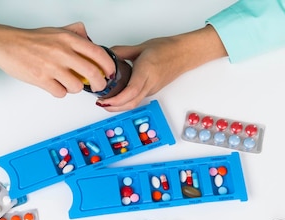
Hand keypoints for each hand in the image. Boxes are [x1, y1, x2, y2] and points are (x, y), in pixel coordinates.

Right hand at [0, 22, 115, 96]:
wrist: (6, 44)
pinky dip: (60, 91)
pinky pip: (60, 93)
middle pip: (93, 73)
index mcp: (68, 39)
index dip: (108, 66)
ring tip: (68, 82)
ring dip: (75, 88)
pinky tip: (55, 84)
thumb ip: (74, 33)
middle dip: (99, 83)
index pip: (98, 53)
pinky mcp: (41, 79)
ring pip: (77, 87)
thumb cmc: (30, 40)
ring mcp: (52, 67)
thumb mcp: (56, 30)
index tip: (110, 72)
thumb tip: (89, 40)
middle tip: (98, 86)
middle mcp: (62, 52)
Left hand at [96, 25, 227, 111]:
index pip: (130, 92)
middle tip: (100, 103)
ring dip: (118, 106)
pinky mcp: (152, 91)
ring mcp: (151, 89)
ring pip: (134, 104)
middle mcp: (149, 84)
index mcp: (146, 71)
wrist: (184, 54)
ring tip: (105, 101)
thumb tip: (106, 55)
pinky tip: (117, 97)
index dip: (116, 100)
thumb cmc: (167, 49)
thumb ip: (122, 52)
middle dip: (113, 107)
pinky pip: (137, 100)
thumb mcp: (141, 47)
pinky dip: (125, 101)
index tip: (104, 100)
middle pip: (131, 103)